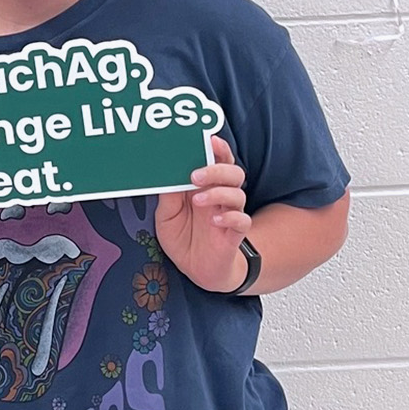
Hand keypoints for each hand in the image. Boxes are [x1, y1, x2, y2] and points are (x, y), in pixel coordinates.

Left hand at [155, 136, 251, 292]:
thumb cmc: (182, 238)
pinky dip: (230, 217)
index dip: (217, 148)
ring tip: (198, 200)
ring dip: (219, 192)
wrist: (195, 270)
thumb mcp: (166, 215)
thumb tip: (166, 172)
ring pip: (238, 193)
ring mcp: (228, 214)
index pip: (217, 160)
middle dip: (216, 168)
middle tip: (195, 174)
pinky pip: (242, 221)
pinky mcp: (234, 235)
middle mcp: (219, 197)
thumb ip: (169, 195)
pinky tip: (215, 220)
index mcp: (203, 187)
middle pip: (232, 172)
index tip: (209, 139)